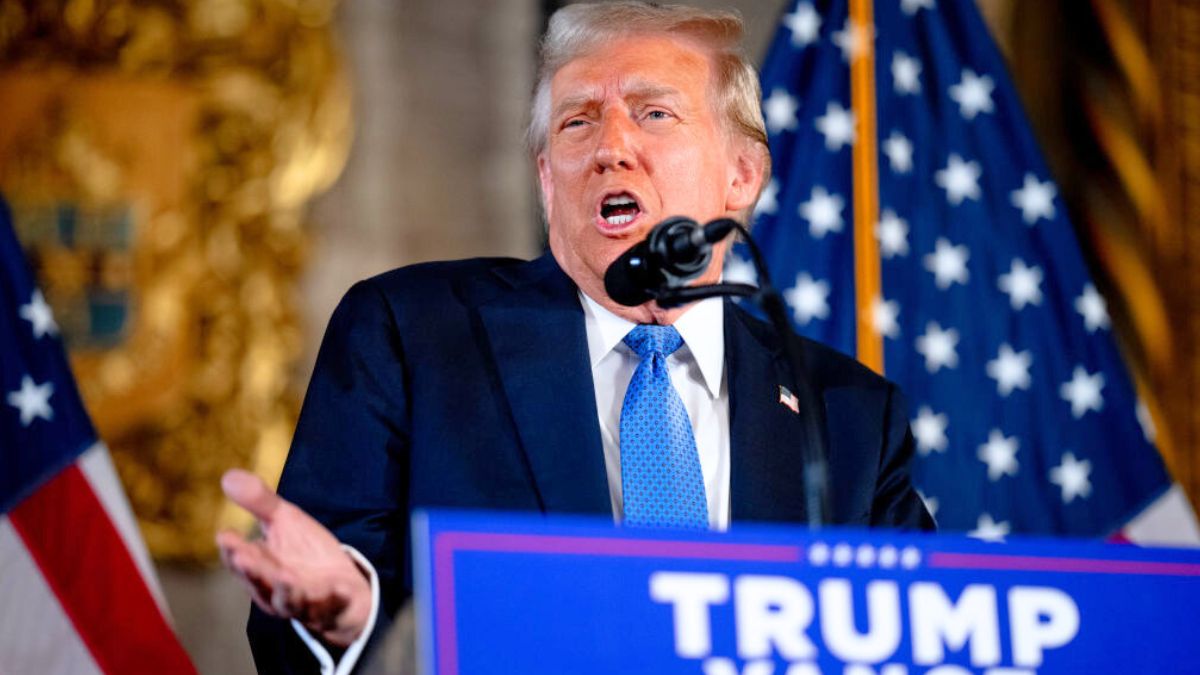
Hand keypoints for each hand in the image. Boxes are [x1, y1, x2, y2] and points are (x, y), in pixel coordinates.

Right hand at [216, 469, 371, 646]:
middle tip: (242, 557)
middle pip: (260, 581)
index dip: (232, 549)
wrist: (340, 582)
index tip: (226, 536)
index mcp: (258, 568)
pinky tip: (335, 587)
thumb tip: (228, 475)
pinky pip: (328, 605)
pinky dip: (331, 598)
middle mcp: (273, 589)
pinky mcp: (326, 608)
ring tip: (285, 575)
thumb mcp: (285, 521)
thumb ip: (260, 502)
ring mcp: (299, 602)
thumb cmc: (304, 552)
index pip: (238, 560)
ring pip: (288, 599)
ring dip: (286, 589)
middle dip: (252, 570)